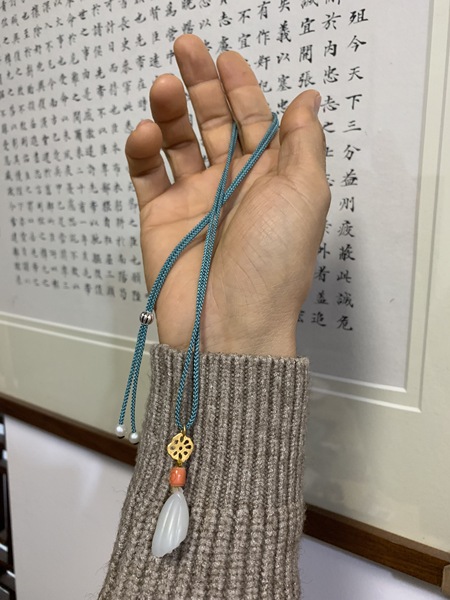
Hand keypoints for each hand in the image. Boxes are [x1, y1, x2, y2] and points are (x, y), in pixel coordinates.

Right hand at [125, 35, 329, 356]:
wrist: (229, 324)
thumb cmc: (274, 262)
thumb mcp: (304, 196)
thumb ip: (303, 144)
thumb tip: (309, 99)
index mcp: (268, 179)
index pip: (252, 121)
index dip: (241, 88)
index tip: (226, 58)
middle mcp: (230, 185)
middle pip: (212, 123)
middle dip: (200, 85)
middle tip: (185, 48)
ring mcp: (192, 200)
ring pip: (177, 143)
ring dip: (169, 110)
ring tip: (162, 86)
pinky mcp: (159, 216)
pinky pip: (147, 174)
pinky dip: (142, 150)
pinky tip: (146, 133)